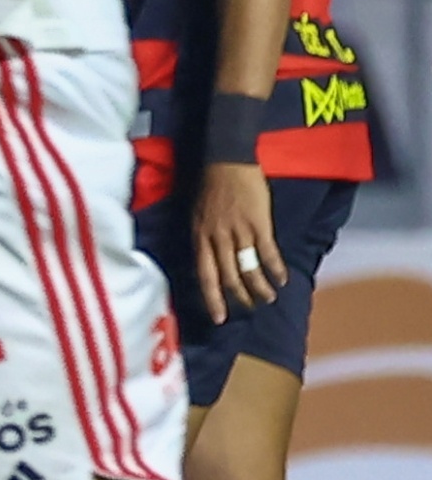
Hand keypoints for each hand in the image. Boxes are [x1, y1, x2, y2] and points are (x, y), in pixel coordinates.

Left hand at [193, 157, 283, 325]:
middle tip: (249, 309)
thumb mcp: (196, 216)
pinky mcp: (259, 224)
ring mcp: (239, 232)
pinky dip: (276, 269)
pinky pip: (268, 253)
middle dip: (240, 298)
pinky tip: (282, 279)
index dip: (212, 298)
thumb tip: (210, 263)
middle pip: (229, 277)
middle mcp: (217, 238)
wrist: (227, 162)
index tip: (219, 318)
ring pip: (249, 269)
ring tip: (268, 299)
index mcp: (199, 237)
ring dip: (260, 288)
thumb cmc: (210, 188)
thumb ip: (204, 239)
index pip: (205, 275)